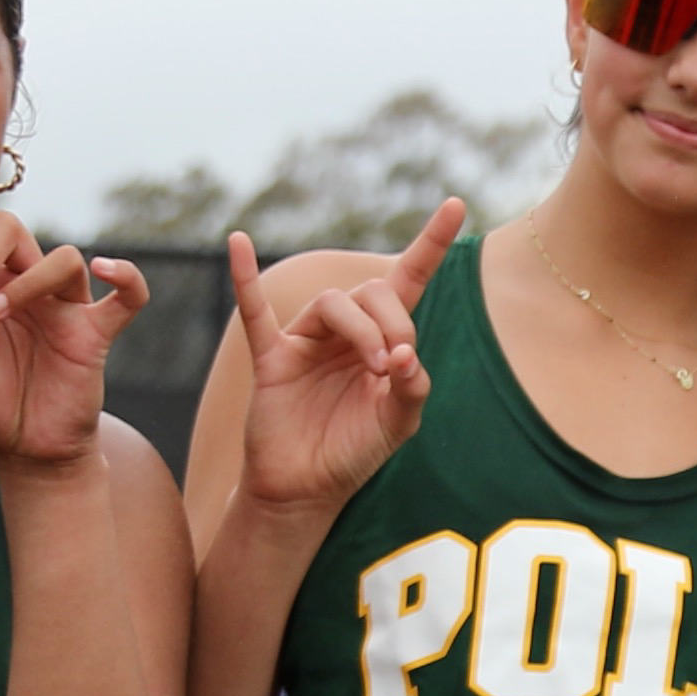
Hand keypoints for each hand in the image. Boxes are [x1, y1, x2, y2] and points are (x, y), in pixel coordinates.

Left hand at [0, 152, 149, 473]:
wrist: (27, 453)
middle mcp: (25, 285)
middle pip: (13, 227)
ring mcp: (64, 307)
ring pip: (61, 257)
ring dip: (28, 282)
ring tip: (3, 318)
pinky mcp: (96, 333)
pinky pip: (127, 296)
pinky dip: (126, 277)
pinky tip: (108, 269)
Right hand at [224, 201, 463, 516]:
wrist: (307, 491)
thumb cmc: (353, 452)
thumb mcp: (398, 423)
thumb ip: (412, 387)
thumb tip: (405, 353)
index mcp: (383, 338)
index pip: (408, 279)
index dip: (431, 243)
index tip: (457, 204)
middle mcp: (345, 331)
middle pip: (372, 292)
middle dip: (393, 321)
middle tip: (395, 363)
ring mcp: (306, 340)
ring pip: (334, 304)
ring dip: (362, 330)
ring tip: (376, 367)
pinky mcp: (273, 358)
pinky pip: (255, 311)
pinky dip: (244, 276)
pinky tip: (239, 243)